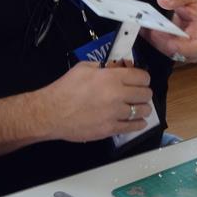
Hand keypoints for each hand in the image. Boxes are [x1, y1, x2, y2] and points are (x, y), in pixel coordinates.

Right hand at [35, 60, 152, 141]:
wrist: (51, 112)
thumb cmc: (65, 89)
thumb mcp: (83, 68)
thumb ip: (103, 67)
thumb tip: (118, 68)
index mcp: (111, 77)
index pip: (141, 76)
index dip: (143, 78)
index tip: (141, 80)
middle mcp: (117, 95)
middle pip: (145, 94)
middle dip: (144, 93)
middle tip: (139, 94)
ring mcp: (115, 114)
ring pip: (142, 111)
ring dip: (144, 109)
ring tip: (140, 108)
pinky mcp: (110, 129)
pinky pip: (133, 127)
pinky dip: (139, 124)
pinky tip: (139, 122)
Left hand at [142, 0, 196, 62]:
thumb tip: (163, 1)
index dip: (181, 46)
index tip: (165, 36)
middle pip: (179, 52)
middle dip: (161, 40)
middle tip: (149, 27)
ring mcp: (185, 50)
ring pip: (167, 51)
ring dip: (154, 39)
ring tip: (144, 25)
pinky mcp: (173, 49)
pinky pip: (161, 47)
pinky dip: (151, 38)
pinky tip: (144, 27)